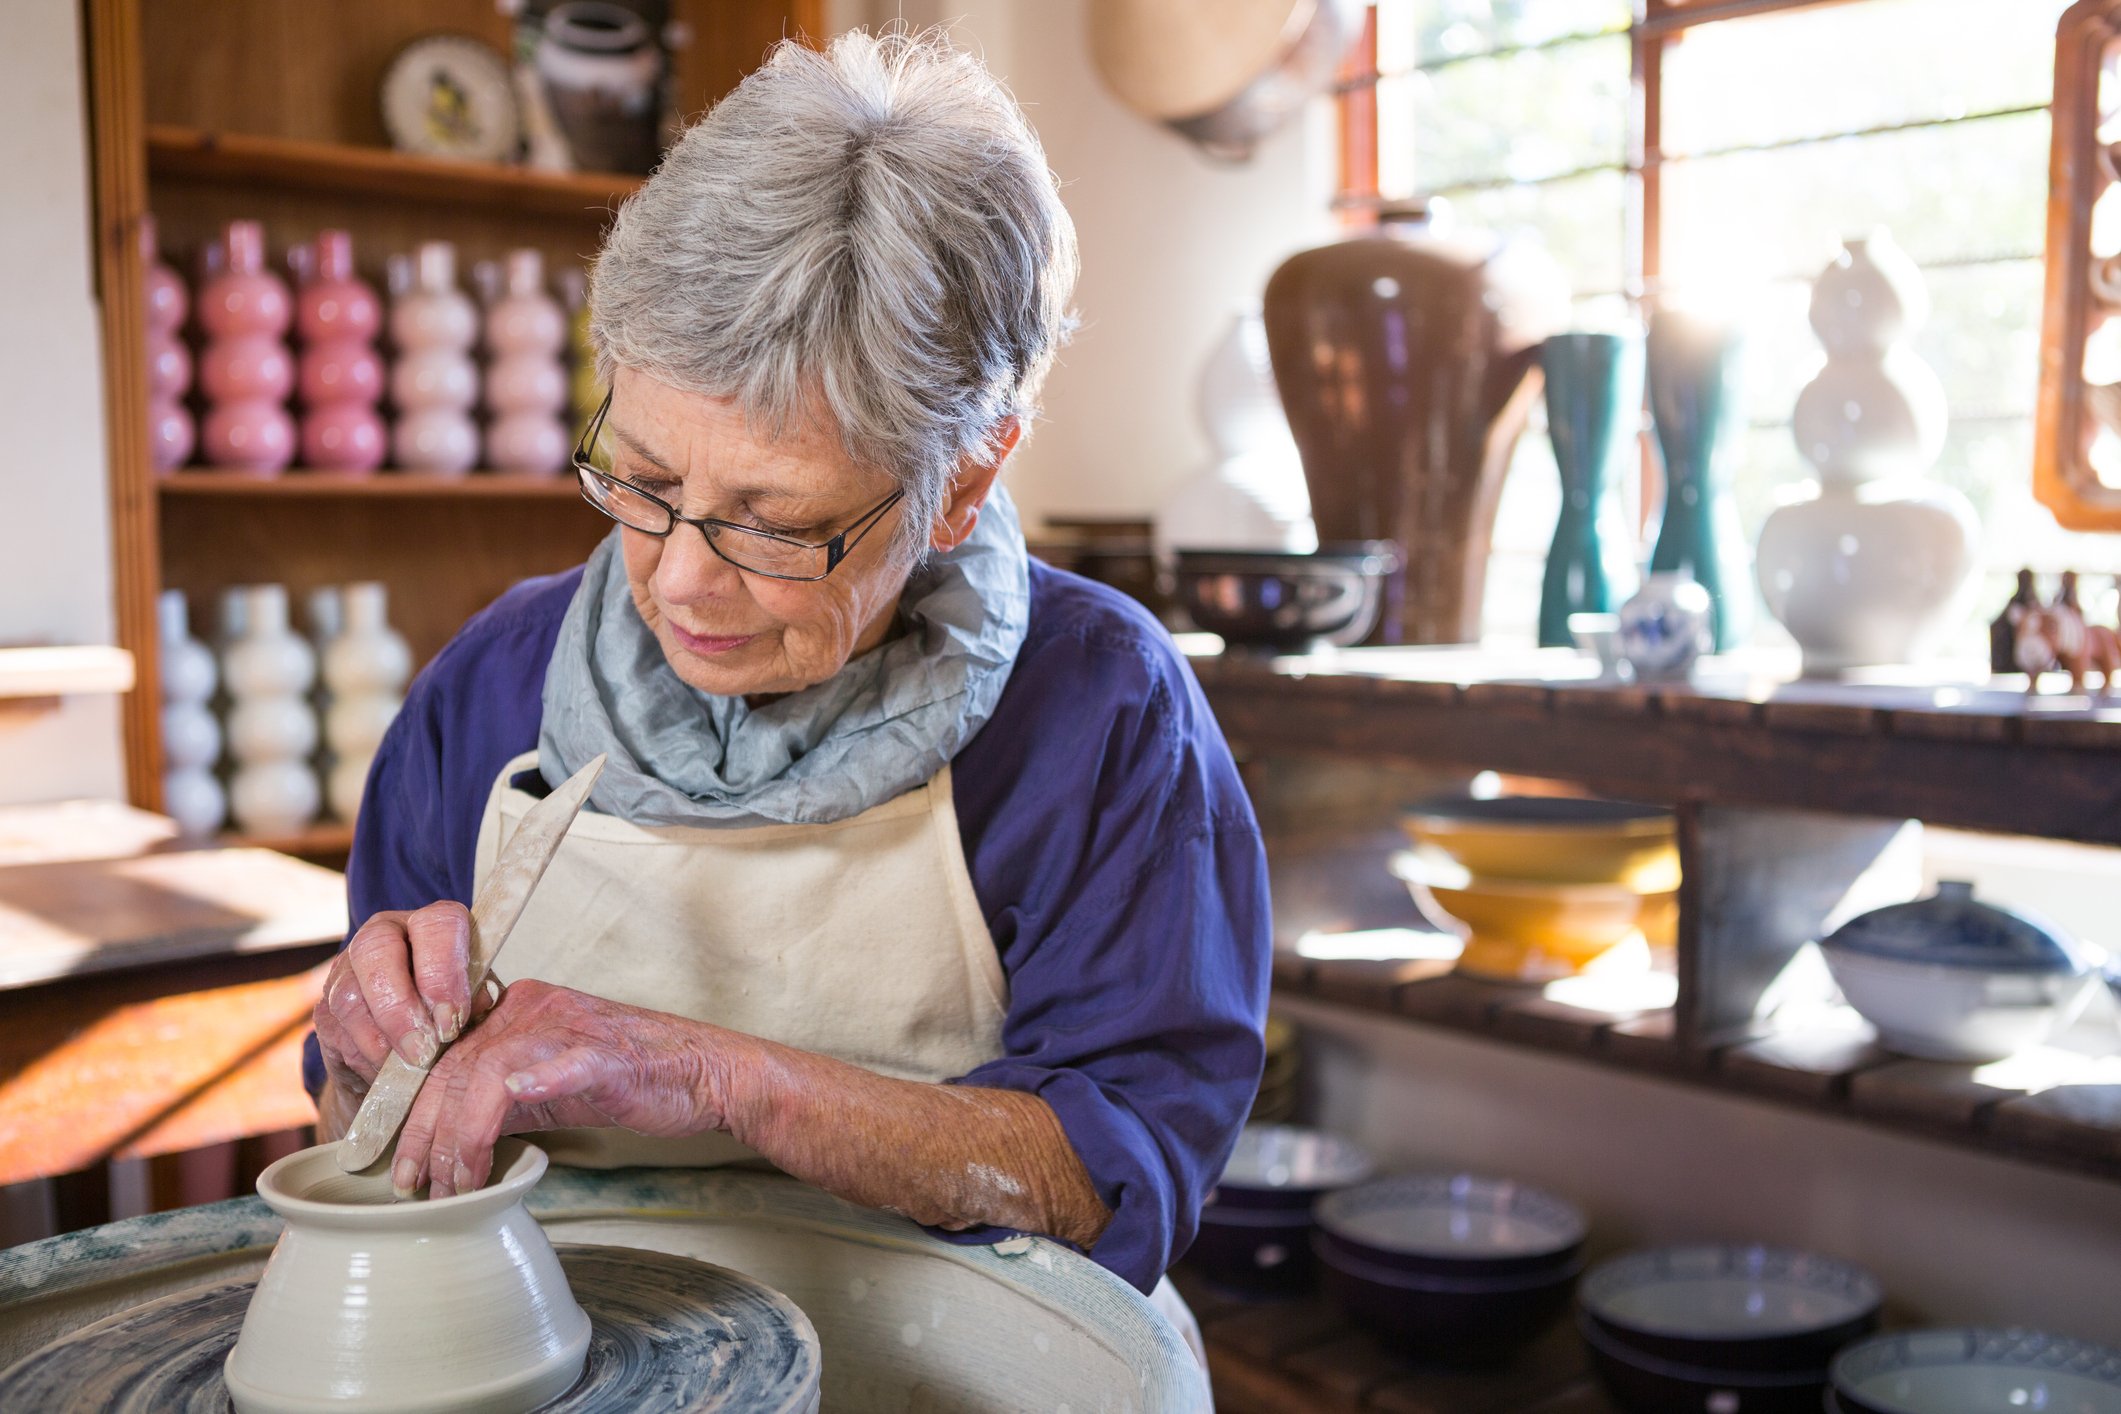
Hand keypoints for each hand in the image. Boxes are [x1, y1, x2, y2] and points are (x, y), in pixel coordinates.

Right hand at [313, 903, 483, 1113]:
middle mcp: (385, 934)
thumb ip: (477, 1001)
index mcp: (431, 925)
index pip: (437, 924)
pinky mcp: (326, 1004)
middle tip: (425, 1049)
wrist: (406, 1052)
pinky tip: (387, 1068)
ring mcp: (347, 966)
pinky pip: (337, 1027)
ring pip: (351, 994)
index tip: (452, 1020)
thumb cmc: (450, 1018)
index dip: (444, 973)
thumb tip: (476, 1002)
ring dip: (383, 1038)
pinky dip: (365, 1053)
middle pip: (378, 950)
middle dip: (402, 1006)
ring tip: (410, 1064)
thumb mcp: (474, 1005)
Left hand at [389, 979, 733, 1198]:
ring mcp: (572, 1028)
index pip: (445, 1059)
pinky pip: (565, 1063)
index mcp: (518, 1010)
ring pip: (491, 1072)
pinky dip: (536, 1082)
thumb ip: (499, 1100)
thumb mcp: (548, 1085)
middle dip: (426, 1135)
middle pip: (456, 1068)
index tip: (398, 1164)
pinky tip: (514, 1101)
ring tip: (457, 1185)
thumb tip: (446, 1143)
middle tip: (414, 1187)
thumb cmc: (630, 1081)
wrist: (705, 1072)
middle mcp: (536, 1008)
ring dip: (464, 1135)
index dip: (413, 1114)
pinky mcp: (608, 1055)